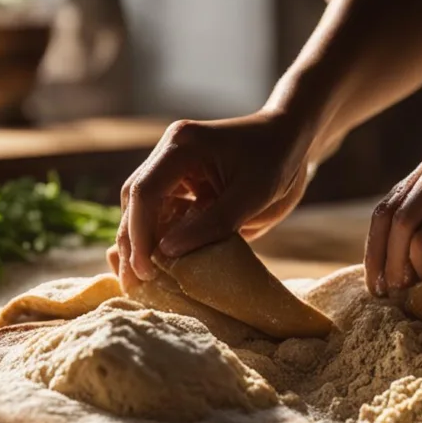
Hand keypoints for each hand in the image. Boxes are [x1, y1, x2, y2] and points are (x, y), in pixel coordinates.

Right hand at [117, 112, 314, 280]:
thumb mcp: (252, 195)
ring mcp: (173, 166)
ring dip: (140, 241)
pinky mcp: (182, 182)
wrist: (289, 140)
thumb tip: (166, 252)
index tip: (145, 270)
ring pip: (142, 207)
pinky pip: (162, 210)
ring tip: (139, 279)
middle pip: (135, 199)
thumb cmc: (277, 161)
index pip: (145, 192)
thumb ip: (212, 224)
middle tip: (132, 282)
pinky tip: (156, 262)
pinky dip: (158, 236)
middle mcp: (170, 152)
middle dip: (131, 241)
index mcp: (183, 146)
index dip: (139, 234)